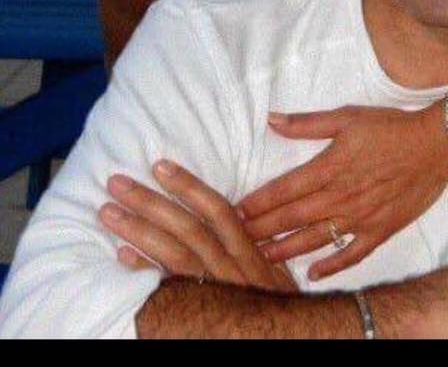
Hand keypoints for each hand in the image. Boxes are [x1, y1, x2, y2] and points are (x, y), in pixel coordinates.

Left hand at [99, 160, 296, 292]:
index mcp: (248, 251)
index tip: (160, 165)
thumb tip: (238, 215)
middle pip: (187, 227)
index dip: (188, 186)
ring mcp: (213, 289)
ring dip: (138, 229)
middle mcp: (230, 266)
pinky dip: (144, 270)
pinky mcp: (198, 310)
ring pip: (173, 253)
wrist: (284, 337)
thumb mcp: (274, 272)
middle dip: (150, 201)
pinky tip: (121, 254)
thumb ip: (256, 245)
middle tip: (117, 182)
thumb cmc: (276, 306)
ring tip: (108, 212)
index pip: (217, 210)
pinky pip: (167, 289)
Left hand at [239, 103, 447, 279]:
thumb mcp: (347, 117)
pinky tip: (314, 273)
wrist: (435, 146)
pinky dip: (331, 266)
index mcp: (329, 168)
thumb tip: (272, 119)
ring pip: (314, 239)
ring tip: (262, 258)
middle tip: (238, 240)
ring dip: (285, 249)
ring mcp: (359, 218)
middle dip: (262, 230)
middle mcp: (340, 197)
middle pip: (292, 218)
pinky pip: (351, 254)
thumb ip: (307, 123)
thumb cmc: (390, 128)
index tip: (236, 212)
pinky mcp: (379, 230)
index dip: (258, 203)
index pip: (284, 190)